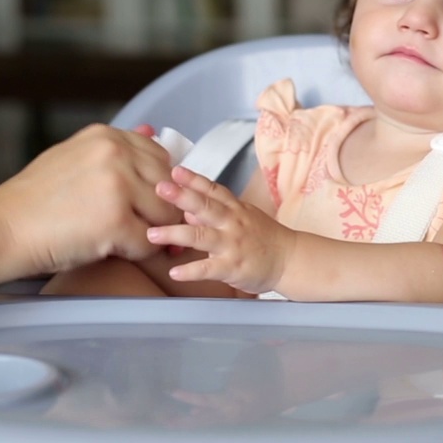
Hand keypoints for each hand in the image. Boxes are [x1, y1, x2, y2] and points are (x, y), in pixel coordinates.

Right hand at [0, 124, 180, 275]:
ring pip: (165, 215)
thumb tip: (152, 131)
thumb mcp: (73, 158)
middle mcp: (115, 153)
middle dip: (159, 211)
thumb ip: (114, 149)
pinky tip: (111, 251)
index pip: (161, 158)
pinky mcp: (116, 221)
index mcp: (106, 136)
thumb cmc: (33, 202)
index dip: (157, 186)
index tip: (141, 203)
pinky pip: (149, 244)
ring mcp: (117, 186)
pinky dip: (136, 254)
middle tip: (135, 227)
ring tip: (119, 238)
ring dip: (149, 232)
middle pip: (169, 187)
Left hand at [147, 165, 295, 292]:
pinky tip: (174, 272)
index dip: (193, 179)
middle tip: (160, 188)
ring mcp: (232, 244)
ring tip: (152, 234)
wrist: (290, 259)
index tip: (174, 170)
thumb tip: (188, 208)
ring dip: (175, 234)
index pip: (212, 190)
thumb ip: (215, 211)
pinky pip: (209, 269)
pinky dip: (191, 271)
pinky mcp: (233, 267)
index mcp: (234, 209)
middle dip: (182, 196)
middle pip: (205, 206)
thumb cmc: (264, 237)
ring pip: (201, 236)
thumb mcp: (242, 217)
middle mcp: (232, 223)